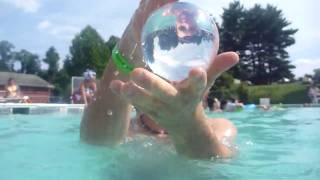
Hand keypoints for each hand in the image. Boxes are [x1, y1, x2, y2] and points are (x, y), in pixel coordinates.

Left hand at [109, 52, 238, 129]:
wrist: (186, 128)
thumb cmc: (194, 99)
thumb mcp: (206, 85)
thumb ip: (216, 68)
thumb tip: (235, 54)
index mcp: (193, 94)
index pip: (198, 86)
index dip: (198, 80)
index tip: (196, 71)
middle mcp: (177, 103)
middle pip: (165, 94)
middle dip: (152, 85)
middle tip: (138, 73)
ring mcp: (162, 110)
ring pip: (147, 103)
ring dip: (133, 95)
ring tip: (122, 86)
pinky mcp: (150, 113)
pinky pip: (137, 105)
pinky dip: (126, 96)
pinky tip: (114, 85)